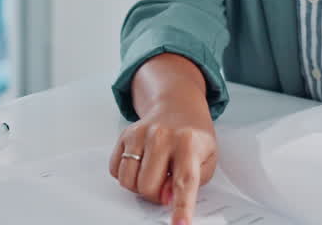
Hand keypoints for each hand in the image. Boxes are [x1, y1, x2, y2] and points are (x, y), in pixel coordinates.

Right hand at [110, 107, 217, 224]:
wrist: (177, 108)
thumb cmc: (193, 138)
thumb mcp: (207, 160)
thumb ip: (192, 182)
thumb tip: (166, 197)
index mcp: (189, 142)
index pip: (184, 180)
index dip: (182, 206)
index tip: (180, 224)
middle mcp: (161, 136)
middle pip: (148, 187)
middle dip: (156, 195)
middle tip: (165, 185)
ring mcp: (140, 134)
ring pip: (128, 181)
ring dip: (140, 186)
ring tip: (153, 174)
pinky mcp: (124, 134)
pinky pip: (115, 170)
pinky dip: (126, 175)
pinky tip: (140, 165)